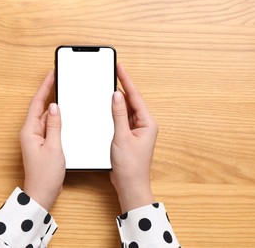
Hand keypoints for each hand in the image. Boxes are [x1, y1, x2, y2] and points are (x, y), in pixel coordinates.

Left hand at [20, 71, 64, 210]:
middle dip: (50, 93)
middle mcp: (31, 132)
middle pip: (41, 108)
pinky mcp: (43, 143)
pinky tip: (66, 116)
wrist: (43, 193)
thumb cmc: (45, 174)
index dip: (45, 87)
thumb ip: (54, 125)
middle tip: (60, 79)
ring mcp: (37, 138)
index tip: (51, 74)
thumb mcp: (54, 147)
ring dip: (56, 108)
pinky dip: (58, 120)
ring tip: (65, 94)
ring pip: (47, 118)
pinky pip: (50, 127)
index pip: (37, 103)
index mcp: (30, 131)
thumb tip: (54, 107)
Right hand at [110, 63, 157, 212]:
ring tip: (107, 85)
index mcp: (147, 122)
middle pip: (131, 101)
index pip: (135, 96)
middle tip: (112, 72)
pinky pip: (122, 119)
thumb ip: (118, 114)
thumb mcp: (121, 136)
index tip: (119, 67)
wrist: (130, 186)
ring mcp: (136, 130)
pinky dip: (114, 112)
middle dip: (121, 87)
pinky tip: (107, 106)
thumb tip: (116, 95)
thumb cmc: (130, 166)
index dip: (126, 80)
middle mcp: (144, 124)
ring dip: (117, 100)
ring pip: (126, 110)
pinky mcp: (129, 136)